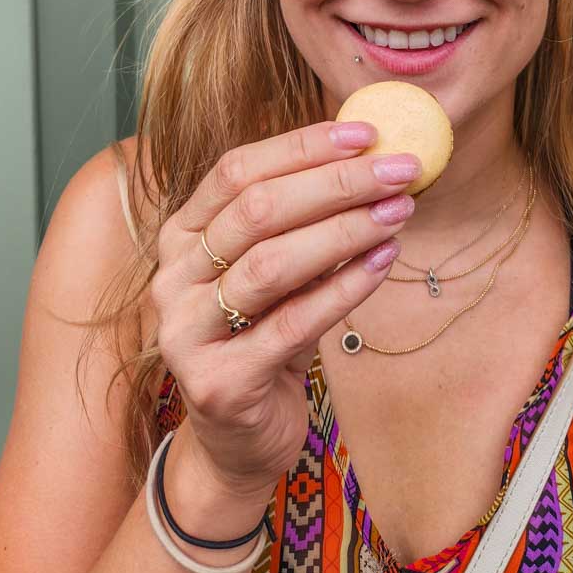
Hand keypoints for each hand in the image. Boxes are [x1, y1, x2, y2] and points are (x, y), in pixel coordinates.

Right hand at [150, 122, 419, 493]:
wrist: (238, 439)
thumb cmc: (265, 336)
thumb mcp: (279, 270)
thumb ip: (305, 220)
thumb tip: (374, 159)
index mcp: (181, 234)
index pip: (237, 170)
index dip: (302, 146)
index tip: (367, 133)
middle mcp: (172, 277)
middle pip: (257, 209)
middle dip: (336, 182)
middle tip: (399, 169)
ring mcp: (187, 331)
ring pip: (272, 263)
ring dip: (345, 230)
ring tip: (398, 212)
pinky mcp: (219, 383)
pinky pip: (293, 324)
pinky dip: (345, 289)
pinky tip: (384, 262)